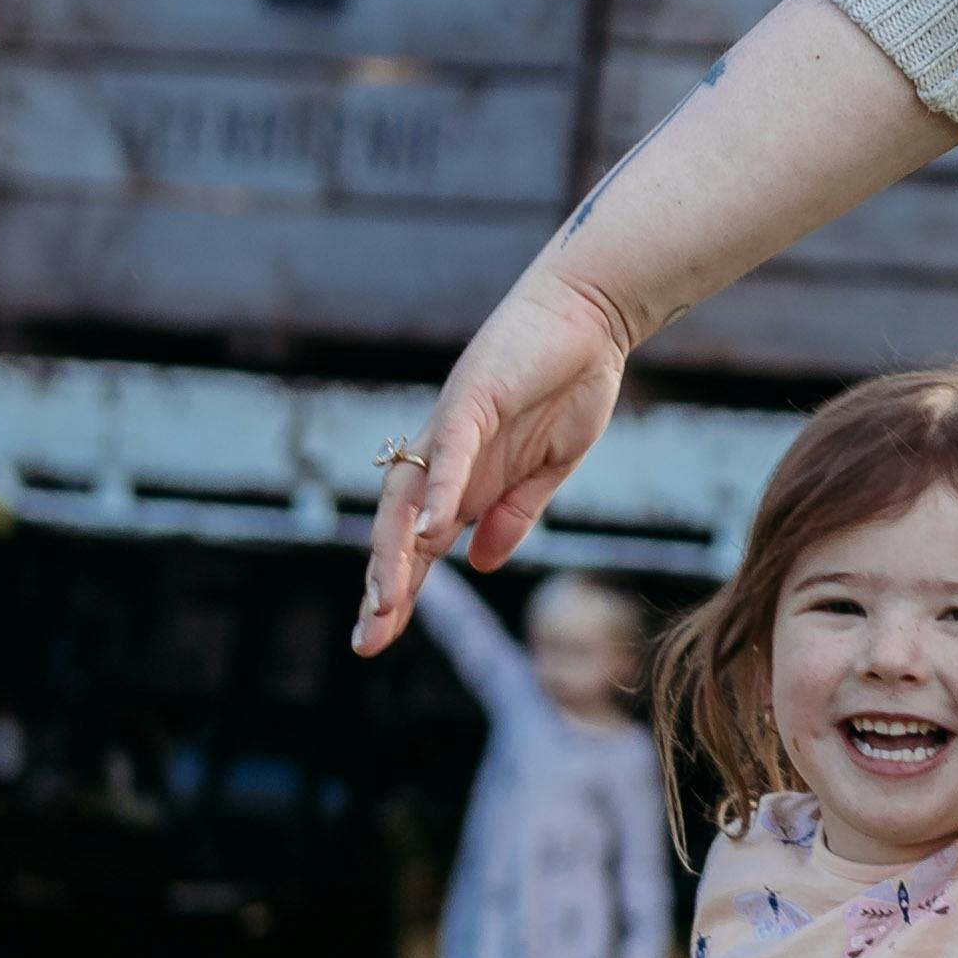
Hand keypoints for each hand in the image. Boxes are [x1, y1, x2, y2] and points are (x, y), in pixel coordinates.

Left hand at [352, 269, 633, 653]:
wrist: (589, 318)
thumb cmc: (568, 385)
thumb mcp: (549, 470)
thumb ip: (514, 514)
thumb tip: (481, 565)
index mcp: (465, 480)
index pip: (419, 545)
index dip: (399, 591)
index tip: (377, 638)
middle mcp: (446, 460)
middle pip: (399, 531)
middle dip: (384, 587)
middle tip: (368, 639)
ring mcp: (453, 429)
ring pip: (411, 499)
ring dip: (396, 551)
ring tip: (385, 600)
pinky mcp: (472, 401)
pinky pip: (448, 454)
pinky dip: (437, 493)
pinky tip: (428, 532)